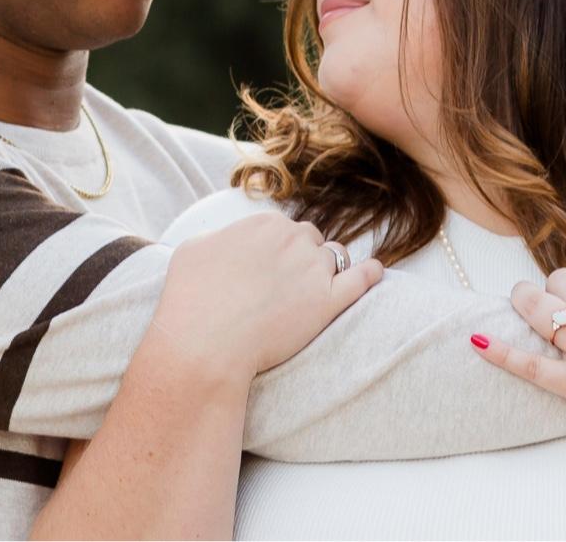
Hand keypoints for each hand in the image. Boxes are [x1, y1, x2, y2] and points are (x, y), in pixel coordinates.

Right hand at [156, 212, 384, 375]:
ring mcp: (315, 269)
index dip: (277, 249)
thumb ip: (220, 238)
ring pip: (335, 257)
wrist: (206, 341)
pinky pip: (362, 279)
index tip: (269, 268)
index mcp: (263, 223)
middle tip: (287, 284)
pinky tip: (375, 273)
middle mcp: (293, 239)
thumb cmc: (191, 298)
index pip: (283, 228)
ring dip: (328, 268)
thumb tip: (231, 241)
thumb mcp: (193, 249)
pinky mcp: (329, 301)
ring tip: (318, 287)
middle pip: (310, 240)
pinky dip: (371, 274)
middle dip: (302, 257)